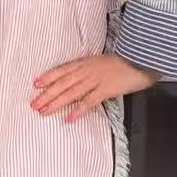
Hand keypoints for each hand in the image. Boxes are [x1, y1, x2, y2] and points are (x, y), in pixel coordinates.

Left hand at [32, 53, 158, 121]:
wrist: (144, 57)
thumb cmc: (126, 60)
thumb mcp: (103, 62)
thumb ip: (90, 69)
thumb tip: (79, 81)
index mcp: (86, 62)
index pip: (63, 70)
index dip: (48, 76)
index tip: (35, 83)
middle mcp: (87, 70)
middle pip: (62, 83)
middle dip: (47, 94)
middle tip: (33, 104)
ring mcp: (96, 79)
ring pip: (71, 92)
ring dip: (56, 102)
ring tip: (43, 111)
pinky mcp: (107, 89)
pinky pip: (90, 101)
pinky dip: (79, 110)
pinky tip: (69, 118)